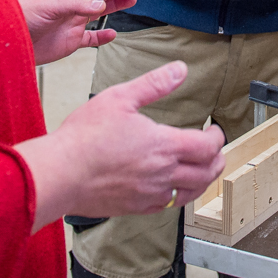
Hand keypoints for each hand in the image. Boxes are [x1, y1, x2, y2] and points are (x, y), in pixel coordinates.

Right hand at [15, 60, 225, 232]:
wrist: (60, 174)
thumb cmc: (84, 138)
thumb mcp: (120, 98)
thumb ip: (154, 84)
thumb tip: (179, 70)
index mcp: (163, 146)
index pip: (207, 147)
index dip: (217, 138)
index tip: (215, 130)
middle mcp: (162, 174)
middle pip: (207, 173)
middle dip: (217, 160)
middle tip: (216, 151)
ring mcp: (150, 194)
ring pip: (190, 193)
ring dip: (202, 180)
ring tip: (201, 170)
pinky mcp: (135, 208)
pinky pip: (166, 206)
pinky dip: (177, 195)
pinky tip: (171, 187)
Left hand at [17, 0, 142, 64]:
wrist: (9, 41)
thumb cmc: (22, 15)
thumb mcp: (50, 5)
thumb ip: (77, 4)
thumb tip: (101, 4)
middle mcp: (74, 4)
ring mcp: (73, 22)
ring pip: (101, 12)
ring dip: (117, 6)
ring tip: (132, 3)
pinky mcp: (70, 40)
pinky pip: (91, 38)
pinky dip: (103, 37)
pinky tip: (112, 34)